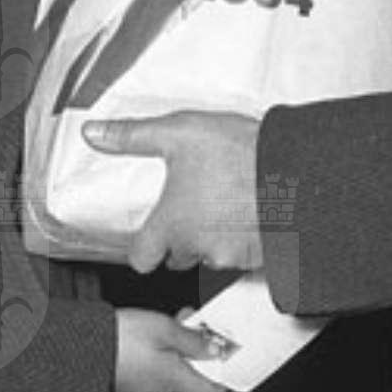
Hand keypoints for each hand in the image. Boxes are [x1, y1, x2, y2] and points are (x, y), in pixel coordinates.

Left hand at [83, 111, 263, 273]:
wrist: (297, 168)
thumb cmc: (240, 153)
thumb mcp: (179, 132)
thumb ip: (133, 136)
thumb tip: (93, 134)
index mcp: (173, 224)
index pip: (142, 259)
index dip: (144, 247)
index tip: (151, 233)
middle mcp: (199, 247)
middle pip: (179, 257)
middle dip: (183, 238)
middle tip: (196, 205)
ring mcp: (232, 256)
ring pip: (212, 255)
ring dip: (215, 237)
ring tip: (228, 203)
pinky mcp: (260, 256)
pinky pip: (243, 255)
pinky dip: (244, 238)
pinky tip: (251, 211)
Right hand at [113, 308, 231, 391]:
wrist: (77, 346)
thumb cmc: (120, 338)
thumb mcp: (164, 328)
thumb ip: (193, 340)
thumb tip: (216, 350)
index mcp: (173, 379)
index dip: (221, 378)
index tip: (221, 354)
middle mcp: (159, 389)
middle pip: (190, 377)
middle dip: (194, 350)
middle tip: (191, 324)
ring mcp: (141, 389)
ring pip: (170, 371)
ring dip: (174, 348)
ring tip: (167, 322)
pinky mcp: (126, 383)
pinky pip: (150, 370)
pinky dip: (155, 353)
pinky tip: (146, 334)